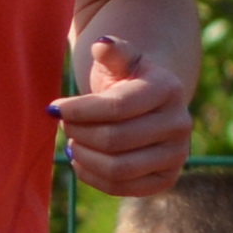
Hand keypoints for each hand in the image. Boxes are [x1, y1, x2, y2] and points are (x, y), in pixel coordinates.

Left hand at [42, 26, 193, 194]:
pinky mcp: (166, 179)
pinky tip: (80, 160)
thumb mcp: (120, 59)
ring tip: (71, 142)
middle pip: (115, 139)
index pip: (117, 107)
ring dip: (85, 156)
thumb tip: (101, 45)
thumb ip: (112, 51)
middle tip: (64, 125)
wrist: (151, 105)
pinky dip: (93, 177)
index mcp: (168, 89)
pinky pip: (123, 188)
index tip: (54, 108)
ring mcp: (177, 155)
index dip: (80, 110)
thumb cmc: (126, 79)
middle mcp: (179, 124)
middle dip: (80, 132)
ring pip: (118, 168)